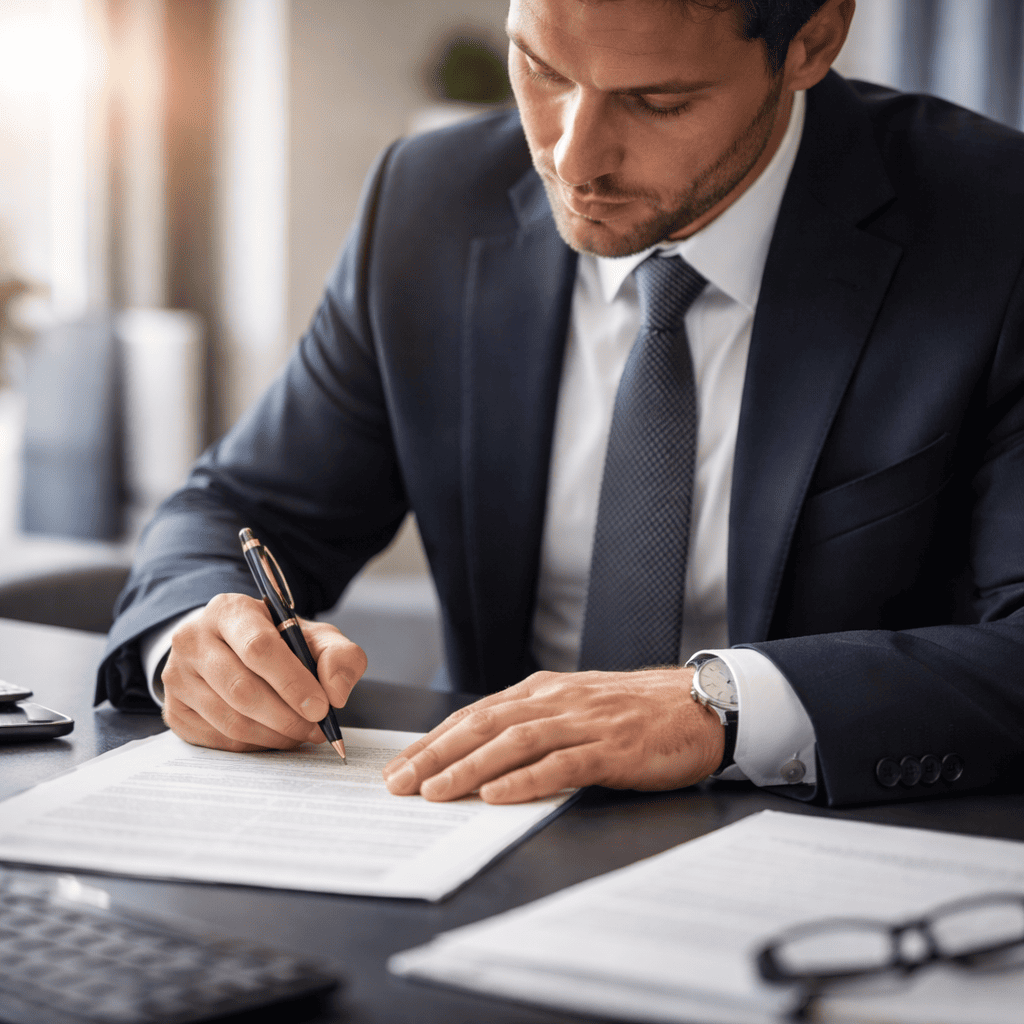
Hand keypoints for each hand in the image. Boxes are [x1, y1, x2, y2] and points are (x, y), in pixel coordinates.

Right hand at [161, 593, 366, 751]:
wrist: (231, 647)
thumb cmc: (278, 641)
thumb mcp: (314, 636)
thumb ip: (339, 656)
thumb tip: (336, 694)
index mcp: (229, 610)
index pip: (259, 648)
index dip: (292, 682)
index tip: (321, 707)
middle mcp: (192, 639)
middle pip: (242, 689)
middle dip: (287, 716)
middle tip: (317, 728)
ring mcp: (177, 677)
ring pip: (230, 720)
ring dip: (274, 735)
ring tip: (301, 733)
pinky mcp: (174, 711)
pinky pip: (218, 739)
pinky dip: (254, 745)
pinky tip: (274, 736)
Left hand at [383, 667, 722, 802]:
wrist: (699, 703)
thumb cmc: (634, 711)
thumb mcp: (575, 707)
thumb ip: (534, 723)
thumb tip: (481, 754)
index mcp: (543, 690)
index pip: (475, 715)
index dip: (433, 740)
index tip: (400, 765)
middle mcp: (557, 701)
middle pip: (484, 725)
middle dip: (436, 754)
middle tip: (400, 782)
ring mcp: (585, 722)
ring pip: (515, 742)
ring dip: (470, 767)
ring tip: (435, 791)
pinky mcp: (612, 747)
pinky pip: (563, 763)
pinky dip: (527, 779)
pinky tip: (498, 795)